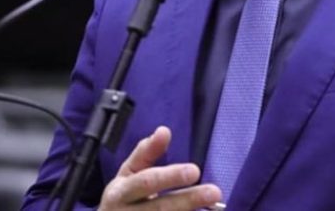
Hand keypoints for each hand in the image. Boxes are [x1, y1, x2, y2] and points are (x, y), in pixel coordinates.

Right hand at [98, 126, 221, 209]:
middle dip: (188, 200)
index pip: (147, 182)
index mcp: (120, 193)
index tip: (195, 170)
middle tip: (214, 192)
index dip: (171, 176)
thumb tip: (164, 130)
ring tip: (214, 206)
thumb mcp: (128, 173)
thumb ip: (146, 152)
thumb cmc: (123, 197)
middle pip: (160, 208)